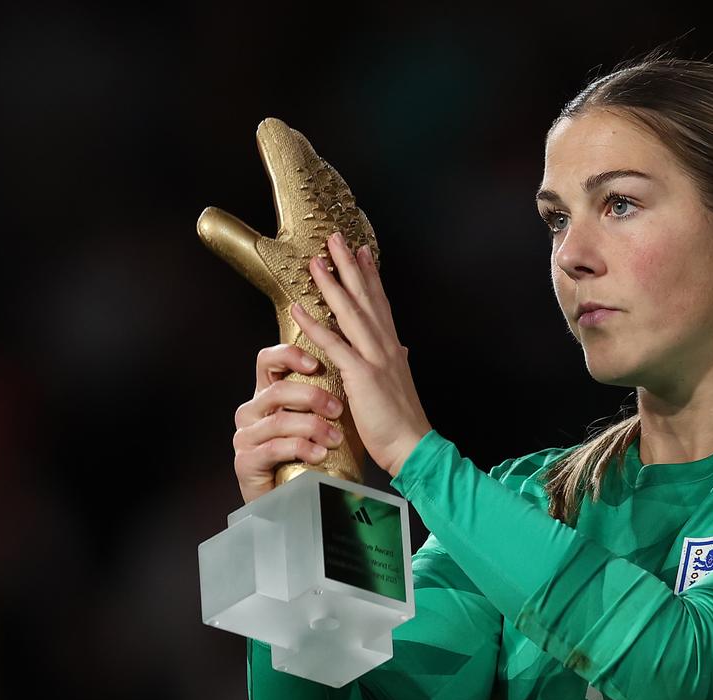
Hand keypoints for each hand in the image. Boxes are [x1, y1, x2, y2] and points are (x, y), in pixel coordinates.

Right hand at [232, 344, 346, 502]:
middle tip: (339, 409)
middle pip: (278, 390)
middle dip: (312, 397)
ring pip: (279, 420)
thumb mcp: (321, 418)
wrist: (298, 498)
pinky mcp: (246, 461)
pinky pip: (274, 448)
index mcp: (267, 394)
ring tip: (336, 438)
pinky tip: (320, 454)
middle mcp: (252, 411)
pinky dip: (302, 449)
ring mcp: (245, 436)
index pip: (267, 360)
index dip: (289, 355)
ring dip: (313, 427)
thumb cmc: (314, 454)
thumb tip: (353, 362)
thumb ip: (327, 393)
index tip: (316, 363)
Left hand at [290, 230, 431, 477]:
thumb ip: (398, 363)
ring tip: (316, 262)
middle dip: (350, 266)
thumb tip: (402, 349)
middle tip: (336, 239)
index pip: (380, 304)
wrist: (413, 446)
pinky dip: (315, 325)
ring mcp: (375, 358)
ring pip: (350, 313)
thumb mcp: (401, 384)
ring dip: (331, 285)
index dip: (370, 276)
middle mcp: (386, 346)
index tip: (361, 252)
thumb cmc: (404, 422)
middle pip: (366, 298)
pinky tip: (300, 309)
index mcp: (393, 348)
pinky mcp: (362, 375)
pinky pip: (334, 344)